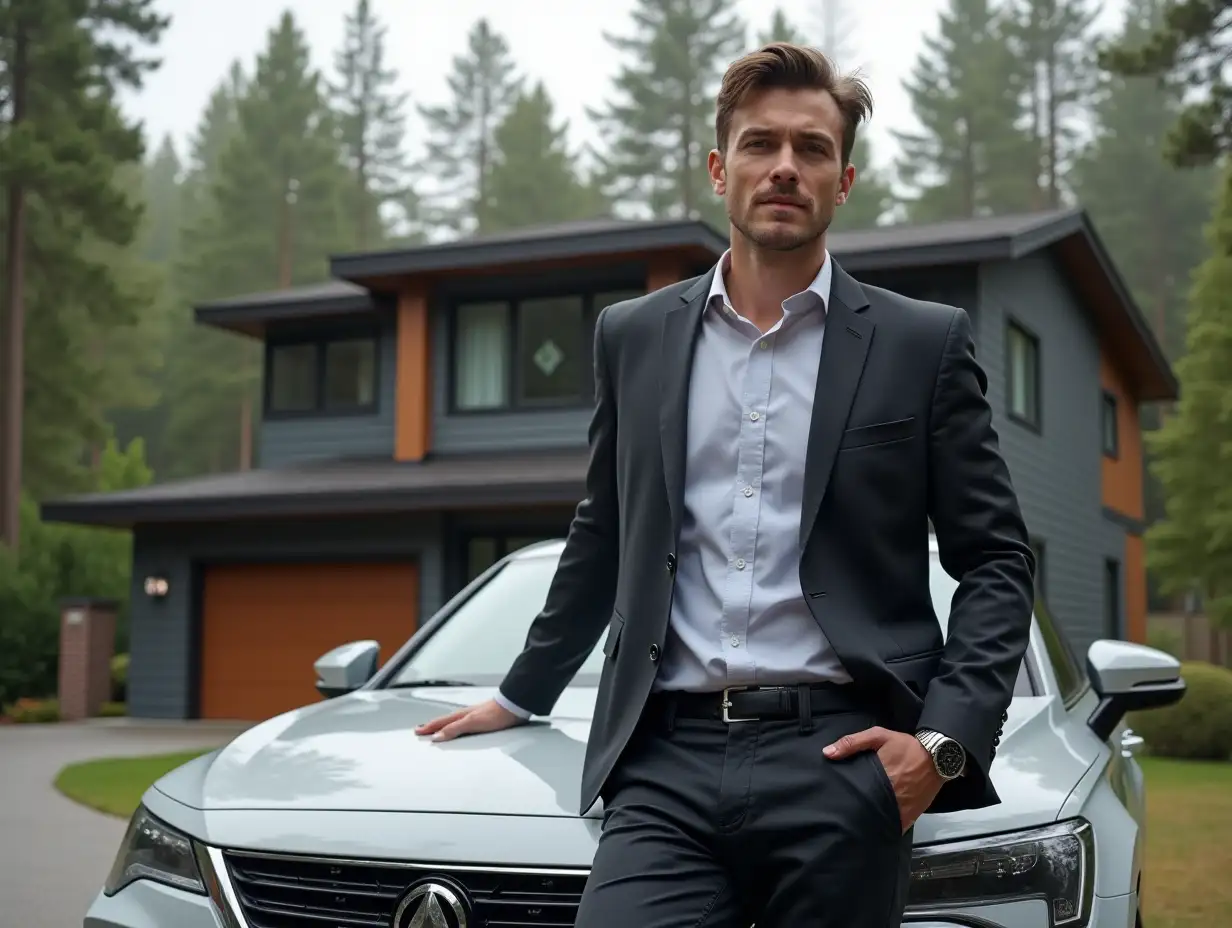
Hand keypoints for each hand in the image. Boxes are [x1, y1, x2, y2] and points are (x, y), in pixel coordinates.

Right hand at [414, 699, 523, 741]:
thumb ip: (454, 729)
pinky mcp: (482, 721)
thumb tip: (436, 737)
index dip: (428, 728)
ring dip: (442, 726)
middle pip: (444, 721)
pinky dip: (455, 727)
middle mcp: (465, 715)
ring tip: (435, 729)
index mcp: (460, 716)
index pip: (440, 723)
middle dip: (431, 726)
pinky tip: (459, 729)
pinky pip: (462, 724)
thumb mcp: (472, 723)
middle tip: (420, 730)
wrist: (513, 707)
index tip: (417, 732)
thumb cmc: (495, 714)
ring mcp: (473, 717)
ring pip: (452, 722)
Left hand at [824, 726, 942, 832]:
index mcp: (877, 777)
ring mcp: (901, 809)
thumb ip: (852, 743)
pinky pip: (896, 825)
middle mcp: (888, 796)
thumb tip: (827, 753)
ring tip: (857, 821)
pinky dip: (887, 826)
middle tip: (843, 812)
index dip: (844, 799)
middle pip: (865, 810)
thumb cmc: (907, 746)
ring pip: (880, 821)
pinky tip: (877, 826)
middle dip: (854, 811)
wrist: (940, 757)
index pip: (855, 794)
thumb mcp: (878, 736)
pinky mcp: (911, 815)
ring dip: (870, 820)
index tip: (834, 800)